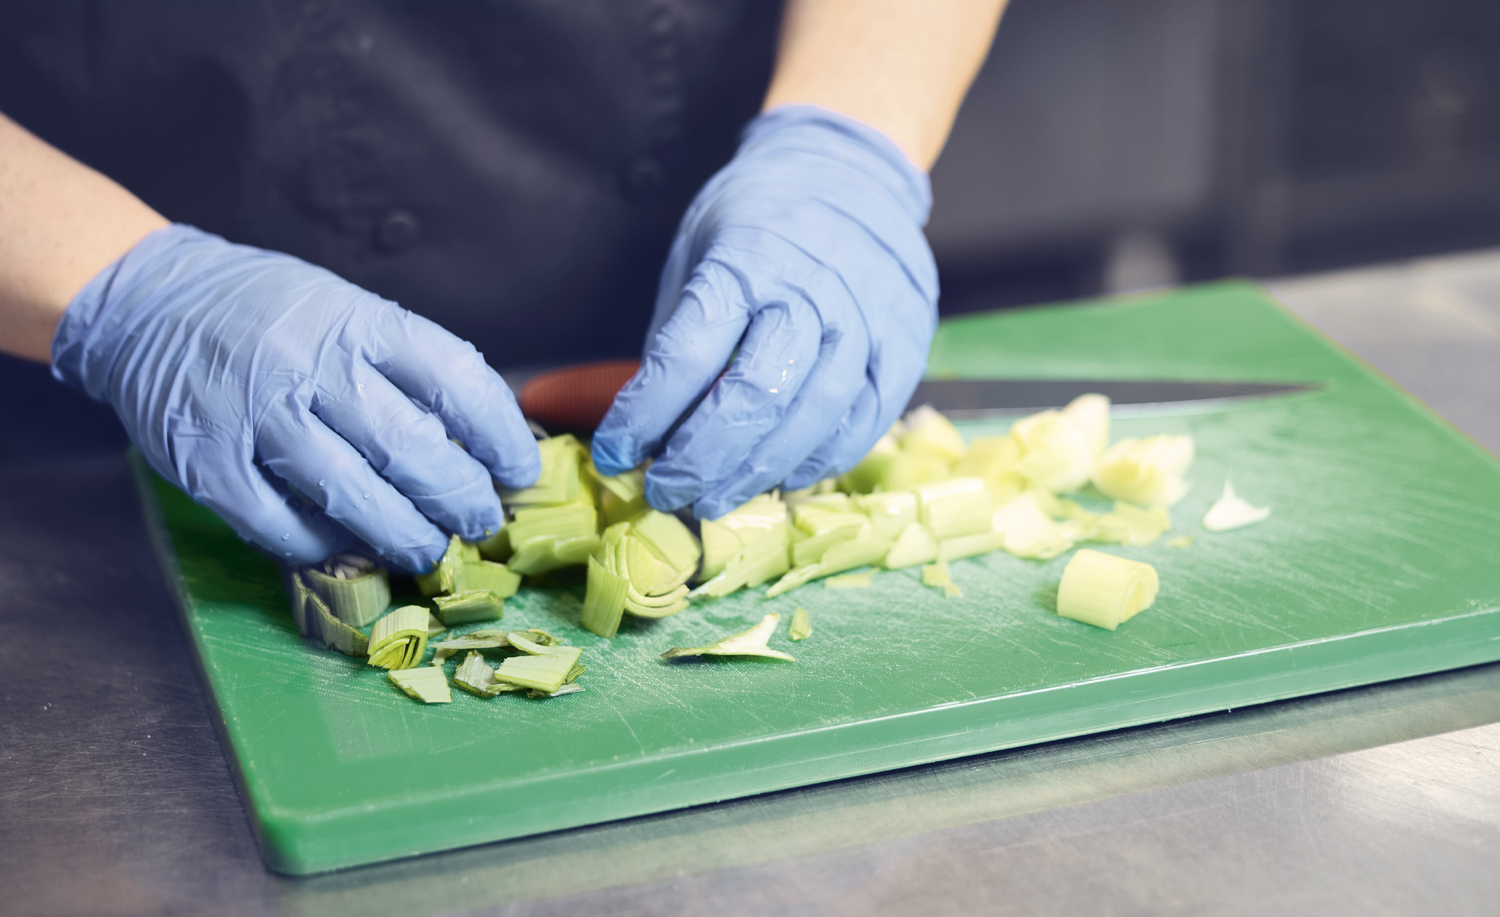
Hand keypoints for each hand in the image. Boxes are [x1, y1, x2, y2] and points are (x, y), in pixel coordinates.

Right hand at [51, 225, 538, 570]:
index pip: (456, 378)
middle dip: (461, 499)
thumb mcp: (346, 311)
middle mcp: (311, 365)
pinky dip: (326, 547)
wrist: (150, 302)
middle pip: (412, 449)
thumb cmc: (271, 315)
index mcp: (359, 321)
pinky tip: (351, 547)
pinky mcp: (211, 466)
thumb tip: (478, 445)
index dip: (500, 435)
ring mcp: (257, 417)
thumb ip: (404, 370)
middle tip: (481, 521)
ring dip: (405, 535)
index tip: (520, 470)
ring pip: (353, 496)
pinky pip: (283, 528)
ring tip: (430, 548)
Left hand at [591, 105, 938, 518]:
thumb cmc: (760, 219)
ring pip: (812, 418)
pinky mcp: (904, 345)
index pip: (685, 355)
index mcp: (744, 262)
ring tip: (713, 500)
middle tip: (664, 491)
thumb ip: (681, 335)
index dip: (643, 415)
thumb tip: (648, 427)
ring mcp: (866, 321)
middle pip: (753, 396)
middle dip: (700, 458)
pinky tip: (781, 477)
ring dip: (756, 472)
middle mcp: (810, 291)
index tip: (614, 452)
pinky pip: (864, 421)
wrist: (850, 171)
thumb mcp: (698, 252)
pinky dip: (819, 459)